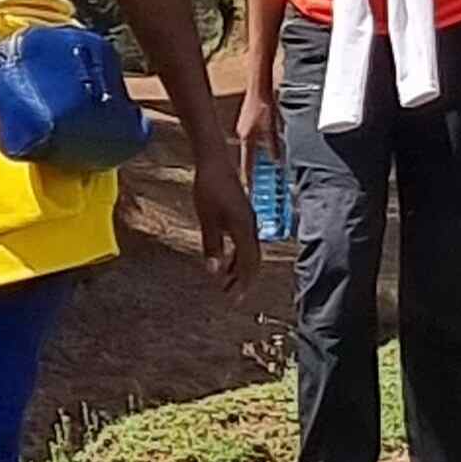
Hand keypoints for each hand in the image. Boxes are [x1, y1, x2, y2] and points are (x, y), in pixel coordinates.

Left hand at [189, 150, 261, 293]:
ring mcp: (248, 221)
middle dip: (243, 281)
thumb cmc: (209, 187)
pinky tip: (227, 262)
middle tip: (231, 297)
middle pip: (253, 261)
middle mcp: (250, 226)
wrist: (214, 162)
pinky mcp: (243, 216)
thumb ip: (212, 246)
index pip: (249, 264)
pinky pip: (245, 243)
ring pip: (250, 252)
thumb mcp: (207, 219)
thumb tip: (214, 271)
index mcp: (243, 228)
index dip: (243, 283)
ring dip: (240, 270)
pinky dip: (238, 257)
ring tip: (227, 283)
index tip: (235, 299)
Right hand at [236, 82, 279, 174]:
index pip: (247, 163)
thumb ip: (274, 145)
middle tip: (254, 181)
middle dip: (250, 168)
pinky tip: (260, 145)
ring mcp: (242, 127)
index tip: (249, 188)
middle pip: (246, 156)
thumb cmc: (265, 106)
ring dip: (253, 156)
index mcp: (247, 139)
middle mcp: (242, 135)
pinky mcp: (245, 121)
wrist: (259, 88)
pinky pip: (249, 138)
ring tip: (257, 166)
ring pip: (248, 147)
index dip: (249, 176)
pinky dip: (254, 145)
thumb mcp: (272, 128)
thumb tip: (276, 160)